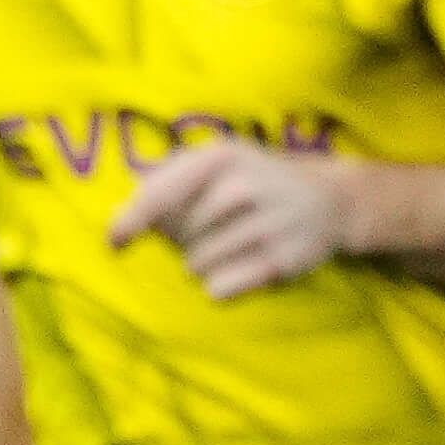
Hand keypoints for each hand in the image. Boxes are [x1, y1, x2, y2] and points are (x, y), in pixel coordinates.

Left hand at [104, 135, 362, 297]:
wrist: (330, 199)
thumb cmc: (254, 180)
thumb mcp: (217, 162)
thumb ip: (167, 178)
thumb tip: (119, 218)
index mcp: (221, 156)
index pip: (161, 193)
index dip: (132, 220)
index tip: (114, 241)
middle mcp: (246, 185)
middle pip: (179, 236)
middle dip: (182, 241)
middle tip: (208, 230)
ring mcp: (269, 222)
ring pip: (197, 265)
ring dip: (199, 264)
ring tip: (225, 247)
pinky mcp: (284, 259)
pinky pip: (222, 287)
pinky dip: (219, 285)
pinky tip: (239, 266)